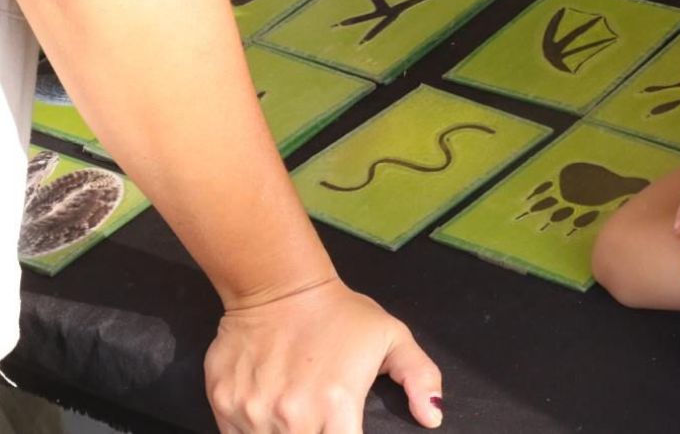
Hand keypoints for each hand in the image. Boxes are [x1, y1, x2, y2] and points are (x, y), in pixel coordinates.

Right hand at [205, 278, 442, 432]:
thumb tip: (431, 419)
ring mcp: (253, 413)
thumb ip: (420, 378)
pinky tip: (269, 412)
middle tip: (321, 420)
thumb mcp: (393, 337)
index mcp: (337, 405)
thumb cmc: (341, 314)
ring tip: (296, 411)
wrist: (278, 285)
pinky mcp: (223, 405)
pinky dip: (254, 431)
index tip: (344, 430)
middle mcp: (293, 416)